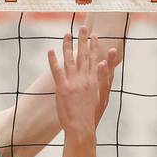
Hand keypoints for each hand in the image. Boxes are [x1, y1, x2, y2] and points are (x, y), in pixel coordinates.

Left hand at [47, 23, 119, 138]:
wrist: (81, 128)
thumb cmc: (93, 115)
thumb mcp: (105, 96)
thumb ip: (105, 78)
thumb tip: (104, 62)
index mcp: (95, 80)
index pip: (95, 58)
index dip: (94, 46)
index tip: (94, 36)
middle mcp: (84, 78)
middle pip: (83, 55)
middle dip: (83, 40)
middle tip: (82, 27)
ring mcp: (72, 82)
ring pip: (69, 59)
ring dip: (67, 45)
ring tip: (66, 33)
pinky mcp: (61, 88)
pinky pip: (56, 70)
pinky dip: (53, 60)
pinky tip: (50, 50)